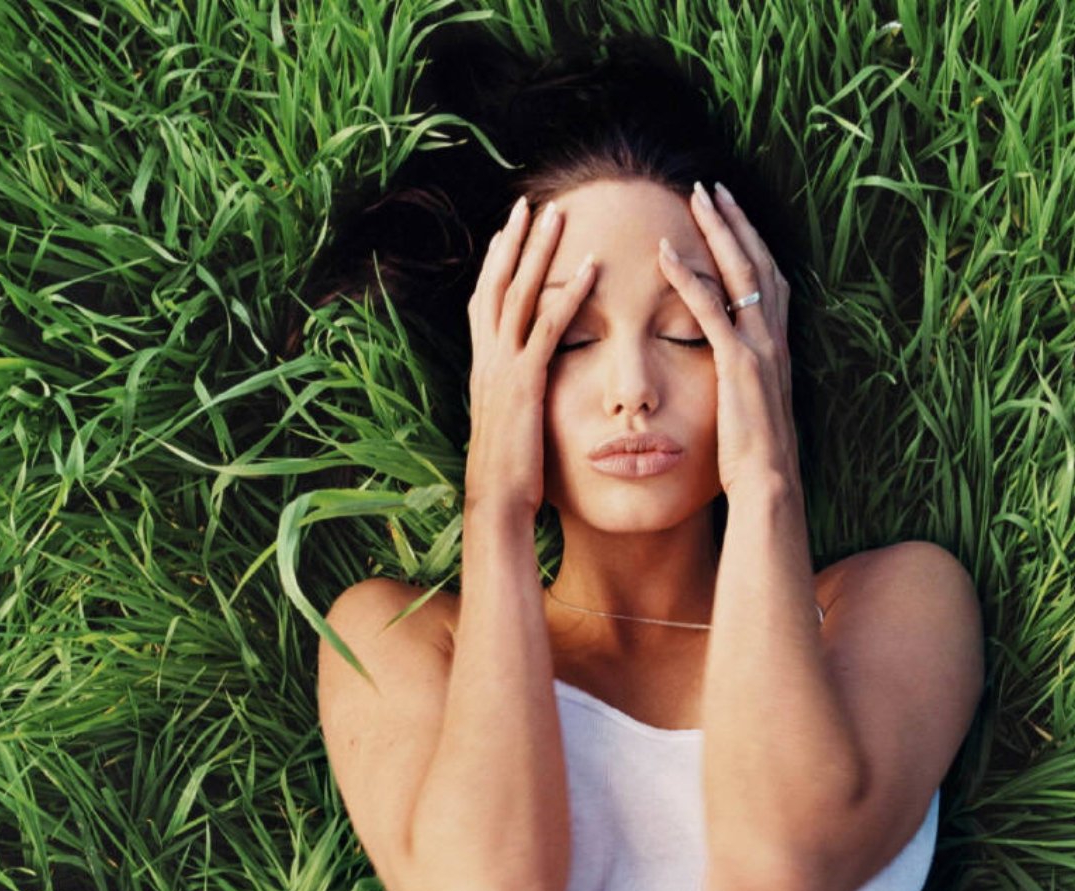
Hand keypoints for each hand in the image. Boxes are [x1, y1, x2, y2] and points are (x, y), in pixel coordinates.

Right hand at [464, 195, 596, 517]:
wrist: (496, 503)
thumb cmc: (509, 474)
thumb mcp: (510, 424)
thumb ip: (516, 396)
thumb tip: (526, 387)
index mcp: (482, 367)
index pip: (485, 303)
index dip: (495, 265)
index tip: (507, 231)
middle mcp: (486, 359)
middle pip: (496, 284)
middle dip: (512, 242)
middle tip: (528, 203)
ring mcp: (502, 368)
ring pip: (519, 295)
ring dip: (538, 251)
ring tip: (557, 215)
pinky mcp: (525, 382)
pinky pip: (550, 328)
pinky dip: (570, 294)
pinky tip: (591, 268)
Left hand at [657, 180, 798, 500]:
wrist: (769, 485)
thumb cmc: (755, 457)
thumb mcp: (752, 406)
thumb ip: (744, 377)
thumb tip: (730, 367)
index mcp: (778, 347)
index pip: (769, 279)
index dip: (752, 242)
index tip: (731, 213)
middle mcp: (775, 339)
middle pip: (759, 263)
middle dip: (736, 221)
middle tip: (712, 188)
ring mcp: (760, 349)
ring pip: (741, 274)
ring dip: (718, 232)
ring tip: (695, 199)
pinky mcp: (737, 365)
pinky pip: (710, 311)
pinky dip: (689, 279)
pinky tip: (665, 254)